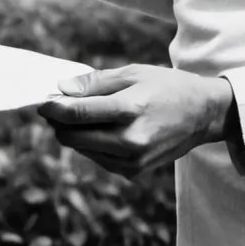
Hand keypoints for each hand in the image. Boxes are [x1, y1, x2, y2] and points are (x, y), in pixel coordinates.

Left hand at [38, 64, 235, 177]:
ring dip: (73, 134)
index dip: (53, 108)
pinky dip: (91, 144)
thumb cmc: (166, 87)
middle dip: (59, 122)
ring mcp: (132, 160)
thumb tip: (61, 89)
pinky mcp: (134, 172)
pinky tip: (101, 129)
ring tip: (81, 115)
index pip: (77, 114)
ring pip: (83, 150)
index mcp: (130, 109)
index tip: (43, 101)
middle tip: (57, 107)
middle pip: (73, 136)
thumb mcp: (133, 73)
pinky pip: (98, 159)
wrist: (202, 114)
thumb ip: (95, 83)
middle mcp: (130, 140)